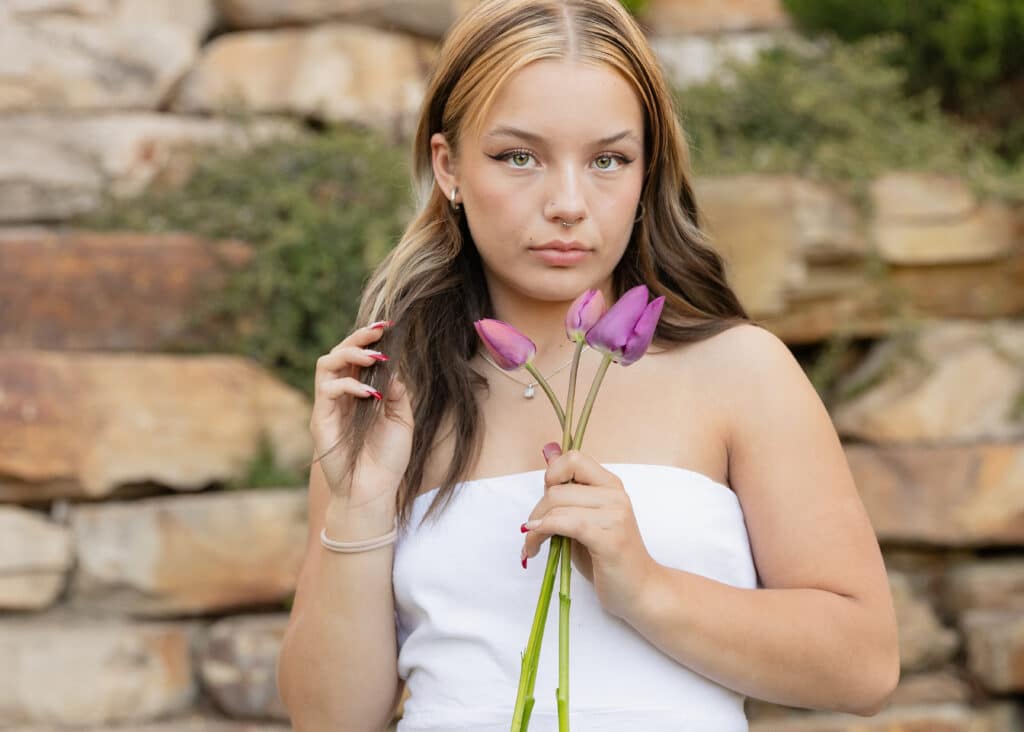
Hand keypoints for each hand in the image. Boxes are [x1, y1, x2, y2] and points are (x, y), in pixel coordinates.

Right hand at [310, 320, 414, 507]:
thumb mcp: (402, 420)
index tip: (388, 327)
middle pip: (338, 353)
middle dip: (357, 338)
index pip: (357, 358)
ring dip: (350, 355)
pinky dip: (350, 386)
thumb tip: (393, 369)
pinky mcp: (320, 421)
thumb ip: (397, 393)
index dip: (368, 340)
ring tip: (374, 358)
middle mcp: (341, 396)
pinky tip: (372, 394)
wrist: (374, 493)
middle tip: (379, 331)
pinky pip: (328, 390)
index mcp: (359, 394)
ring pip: (326, 364)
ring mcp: (328, 407)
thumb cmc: (387, 460)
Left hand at [521, 446, 656, 620]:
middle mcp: (616, 495)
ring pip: (557, 505)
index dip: (552, 474)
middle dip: (536, 511)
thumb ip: (567, 491)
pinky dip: (541, 534)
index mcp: (611, 485)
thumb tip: (548, 451)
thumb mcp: (583, 519)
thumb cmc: (608, 559)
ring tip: (531, 545)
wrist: (641, 592)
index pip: (574, 458)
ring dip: (534, 527)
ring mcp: (615, 516)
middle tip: (531, 531)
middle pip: (558, 487)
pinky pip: (565, 524)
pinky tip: (535, 548)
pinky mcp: (609, 539)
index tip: (546, 500)